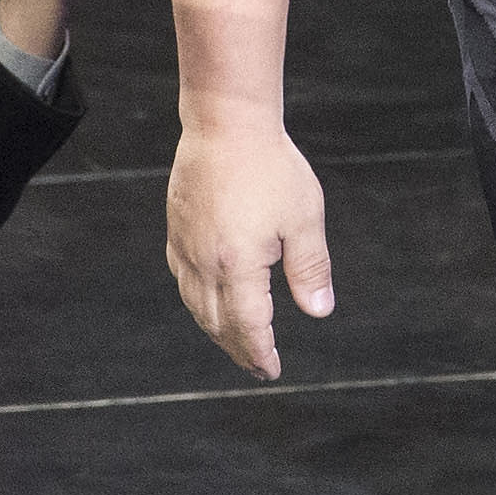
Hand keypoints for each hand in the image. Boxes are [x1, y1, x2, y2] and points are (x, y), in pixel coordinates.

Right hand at [164, 121, 333, 374]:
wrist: (226, 124)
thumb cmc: (270, 166)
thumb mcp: (305, 219)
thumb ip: (310, 269)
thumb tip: (319, 311)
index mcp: (238, 265)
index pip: (248, 325)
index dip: (260, 352)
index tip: (271, 370)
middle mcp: (205, 262)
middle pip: (217, 323)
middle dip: (238, 349)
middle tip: (256, 366)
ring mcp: (186, 246)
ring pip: (196, 304)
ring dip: (216, 329)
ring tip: (236, 341)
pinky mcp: (177, 229)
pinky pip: (183, 279)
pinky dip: (197, 301)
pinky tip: (209, 299)